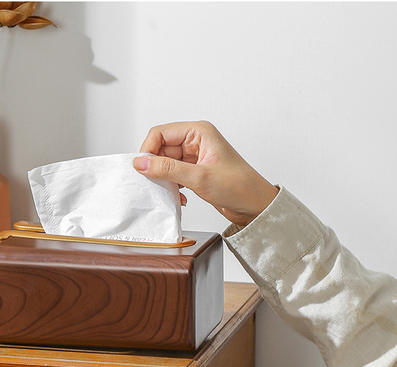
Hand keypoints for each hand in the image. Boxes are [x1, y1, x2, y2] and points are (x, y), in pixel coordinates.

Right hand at [134, 121, 277, 226]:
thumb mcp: (199, 178)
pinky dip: (173, 187)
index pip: (161, 133)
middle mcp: (196, 141)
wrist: (255, 206)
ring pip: (166, 164)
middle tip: (155, 184)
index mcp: (199, 132)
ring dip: (165, 179)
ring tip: (171, 192)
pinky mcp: (196, 172)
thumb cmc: (239, 187)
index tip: (142, 168)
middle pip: (161, 149)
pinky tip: (180, 197)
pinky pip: (174, 175)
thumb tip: (141, 163)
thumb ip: (167, 169)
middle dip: (156, 168)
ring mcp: (196, 157)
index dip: (148, 150)